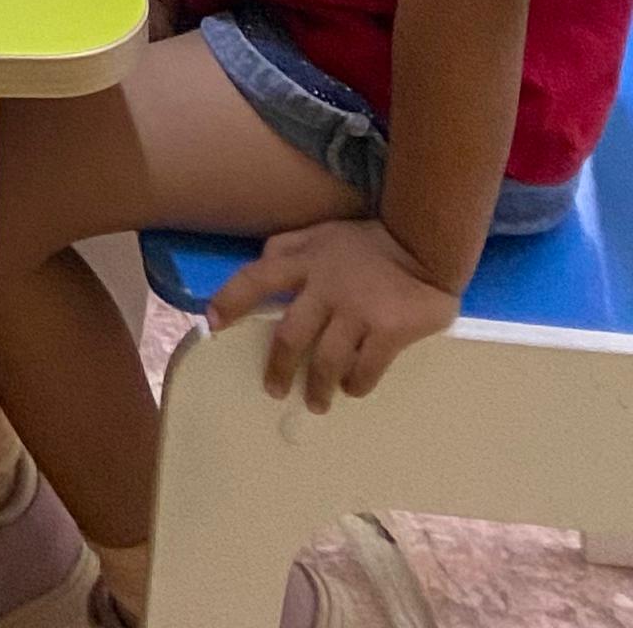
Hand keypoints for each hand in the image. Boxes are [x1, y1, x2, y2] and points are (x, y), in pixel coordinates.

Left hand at [208, 216, 459, 406]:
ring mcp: (357, 312)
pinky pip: (364, 369)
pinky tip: (352, 387)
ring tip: (316, 402)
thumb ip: (289, 247)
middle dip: (279, 367)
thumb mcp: (321, 234)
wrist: (423, 246)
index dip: (232, 299)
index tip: (213, 322)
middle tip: (274, 389)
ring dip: (318, 387)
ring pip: (327, 361)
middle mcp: (326, 287)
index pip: (258, 277)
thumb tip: (261, 263)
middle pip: (291, 335)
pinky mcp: (388, 332)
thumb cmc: (367, 243)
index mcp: (306, 261)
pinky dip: (355, 384)